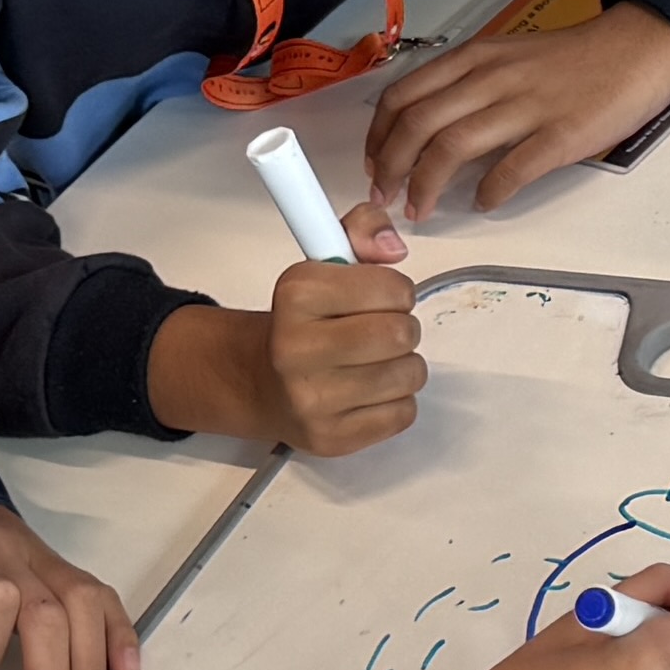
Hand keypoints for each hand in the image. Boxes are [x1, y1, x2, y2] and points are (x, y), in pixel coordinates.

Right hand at [143, 235, 424, 454]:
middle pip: (401, 335)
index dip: (396, 291)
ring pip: (409, 375)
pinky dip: (397, 400)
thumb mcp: (324, 261)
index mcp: (295, 295)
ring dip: (403, 365)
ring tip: (375, 360)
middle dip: (402, 328)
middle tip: (382, 330)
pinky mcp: (331, 438)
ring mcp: (312, 401)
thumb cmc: (304, 321)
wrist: (261, 382)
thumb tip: (393, 247)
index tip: (378, 297)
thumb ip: (362, 230)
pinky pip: (404, 413)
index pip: (391, 288)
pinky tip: (369, 390)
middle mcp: (296, 349)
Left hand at [360, 5, 669, 225]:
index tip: (373, 164)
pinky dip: (489, 192)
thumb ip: (469, 85)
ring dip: (426, 186)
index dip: (378, 136)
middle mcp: (493, 78)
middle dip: (390, 167)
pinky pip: (512, 169)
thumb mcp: (508, 56)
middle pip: (419, 124)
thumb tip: (432, 131)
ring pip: (452, 147)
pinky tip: (484, 203)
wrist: (637, 48)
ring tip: (420, 209)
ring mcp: (526, 106)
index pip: (404, 95)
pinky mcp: (561, 135)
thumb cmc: (574, 59)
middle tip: (385, 197)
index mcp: (476, 58)